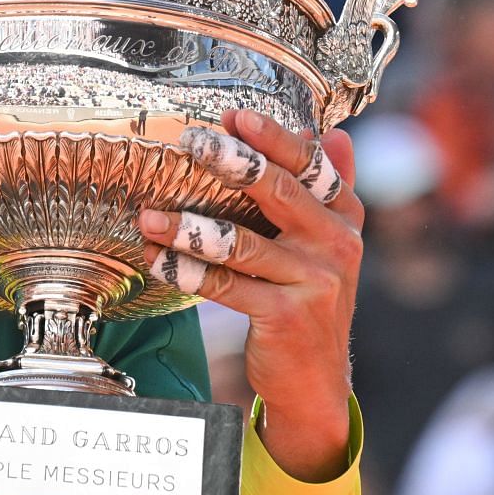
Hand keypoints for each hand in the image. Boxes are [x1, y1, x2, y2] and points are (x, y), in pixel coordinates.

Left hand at [137, 107, 361, 481]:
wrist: (316, 378)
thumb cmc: (308, 299)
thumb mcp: (328, 243)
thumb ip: (330, 188)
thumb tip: (332, 134)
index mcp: (344, 217)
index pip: (310, 166)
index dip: (273, 138)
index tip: (234, 116)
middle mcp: (337, 244)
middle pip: (279, 192)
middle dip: (232, 163)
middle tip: (191, 142)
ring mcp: (314, 281)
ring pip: (241, 242)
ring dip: (188, 226)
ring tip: (149, 214)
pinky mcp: (285, 315)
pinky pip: (224, 285)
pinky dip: (185, 271)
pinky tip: (155, 258)